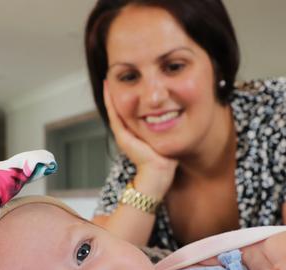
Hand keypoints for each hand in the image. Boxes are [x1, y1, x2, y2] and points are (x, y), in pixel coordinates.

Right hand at [103, 81, 176, 195]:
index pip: (130, 112)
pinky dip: (110, 102)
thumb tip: (177, 118)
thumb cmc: (165, 162)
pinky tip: (108, 89)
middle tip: (113, 78)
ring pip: (115, 110)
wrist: (159, 175)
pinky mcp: (122, 137)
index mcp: (136, 135)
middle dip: (118, 94)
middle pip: (120, 110)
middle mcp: (128, 134)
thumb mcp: (165, 139)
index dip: (128, 98)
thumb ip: (167, 129)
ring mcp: (123, 136)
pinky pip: (115, 115)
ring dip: (110, 95)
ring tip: (108, 79)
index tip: (127, 84)